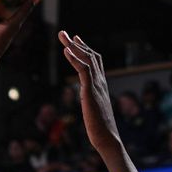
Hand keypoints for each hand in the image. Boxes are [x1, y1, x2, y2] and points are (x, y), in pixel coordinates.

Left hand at [58, 31, 120, 152]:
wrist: (108, 139)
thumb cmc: (100, 130)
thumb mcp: (94, 110)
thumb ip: (91, 101)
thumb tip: (87, 100)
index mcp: (100, 86)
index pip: (94, 63)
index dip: (85, 50)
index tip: (75, 40)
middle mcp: (100, 82)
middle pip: (90, 57)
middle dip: (77, 44)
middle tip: (64, 33)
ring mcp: (97, 86)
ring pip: (87, 60)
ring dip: (73, 46)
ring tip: (63, 36)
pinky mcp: (91, 92)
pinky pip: (83, 71)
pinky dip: (75, 59)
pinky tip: (66, 51)